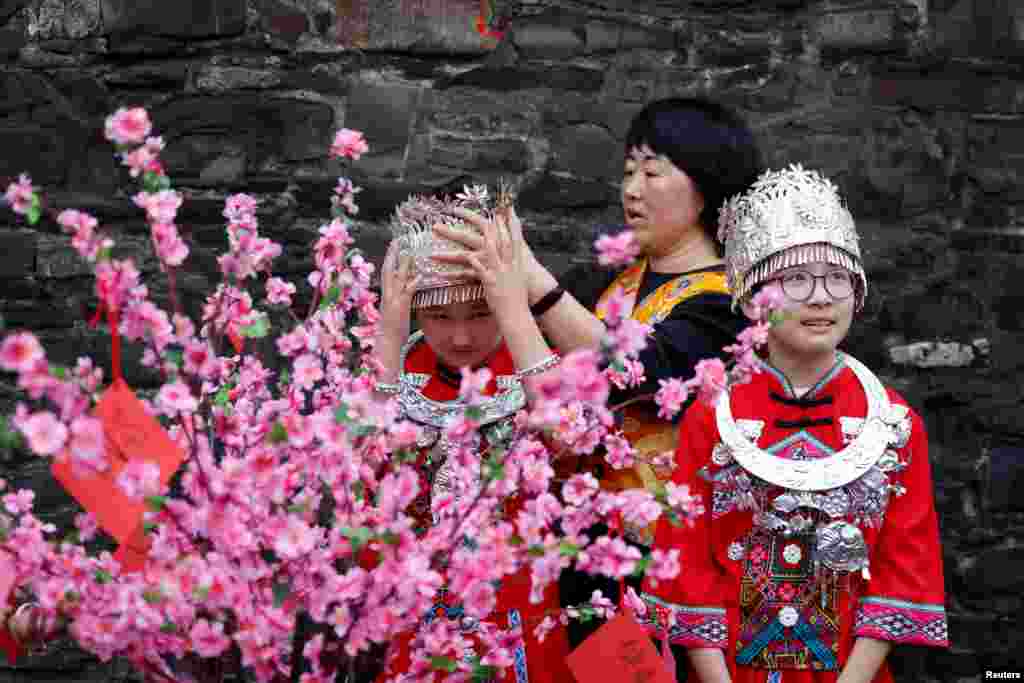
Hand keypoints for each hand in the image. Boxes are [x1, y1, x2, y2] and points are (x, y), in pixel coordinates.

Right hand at [378, 241, 418, 343]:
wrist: (387, 343)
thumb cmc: (393, 330)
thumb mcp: (395, 311)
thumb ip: (399, 300)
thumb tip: (406, 291)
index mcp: (386, 295)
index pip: (386, 272)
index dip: (389, 258)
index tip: (393, 246)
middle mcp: (388, 295)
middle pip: (388, 269)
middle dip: (392, 254)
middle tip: (398, 240)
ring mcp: (393, 300)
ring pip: (397, 277)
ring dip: (403, 263)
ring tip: (409, 250)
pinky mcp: (400, 307)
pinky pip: (407, 292)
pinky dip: (413, 283)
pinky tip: (420, 275)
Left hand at [434, 205, 554, 302]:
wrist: (532, 289)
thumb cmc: (526, 271)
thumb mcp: (522, 248)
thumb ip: (514, 231)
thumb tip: (510, 212)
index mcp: (502, 241)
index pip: (485, 224)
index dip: (470, 216)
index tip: (455, 209)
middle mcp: (496, 252)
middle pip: (470, 238)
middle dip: (451, 231)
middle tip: (436, 226)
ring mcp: (490, 265)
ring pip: (464, 256)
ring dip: (447, 255)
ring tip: (431, 254)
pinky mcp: (487, 279)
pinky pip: (467, 276)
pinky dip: (454, 275)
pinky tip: (441, 274)